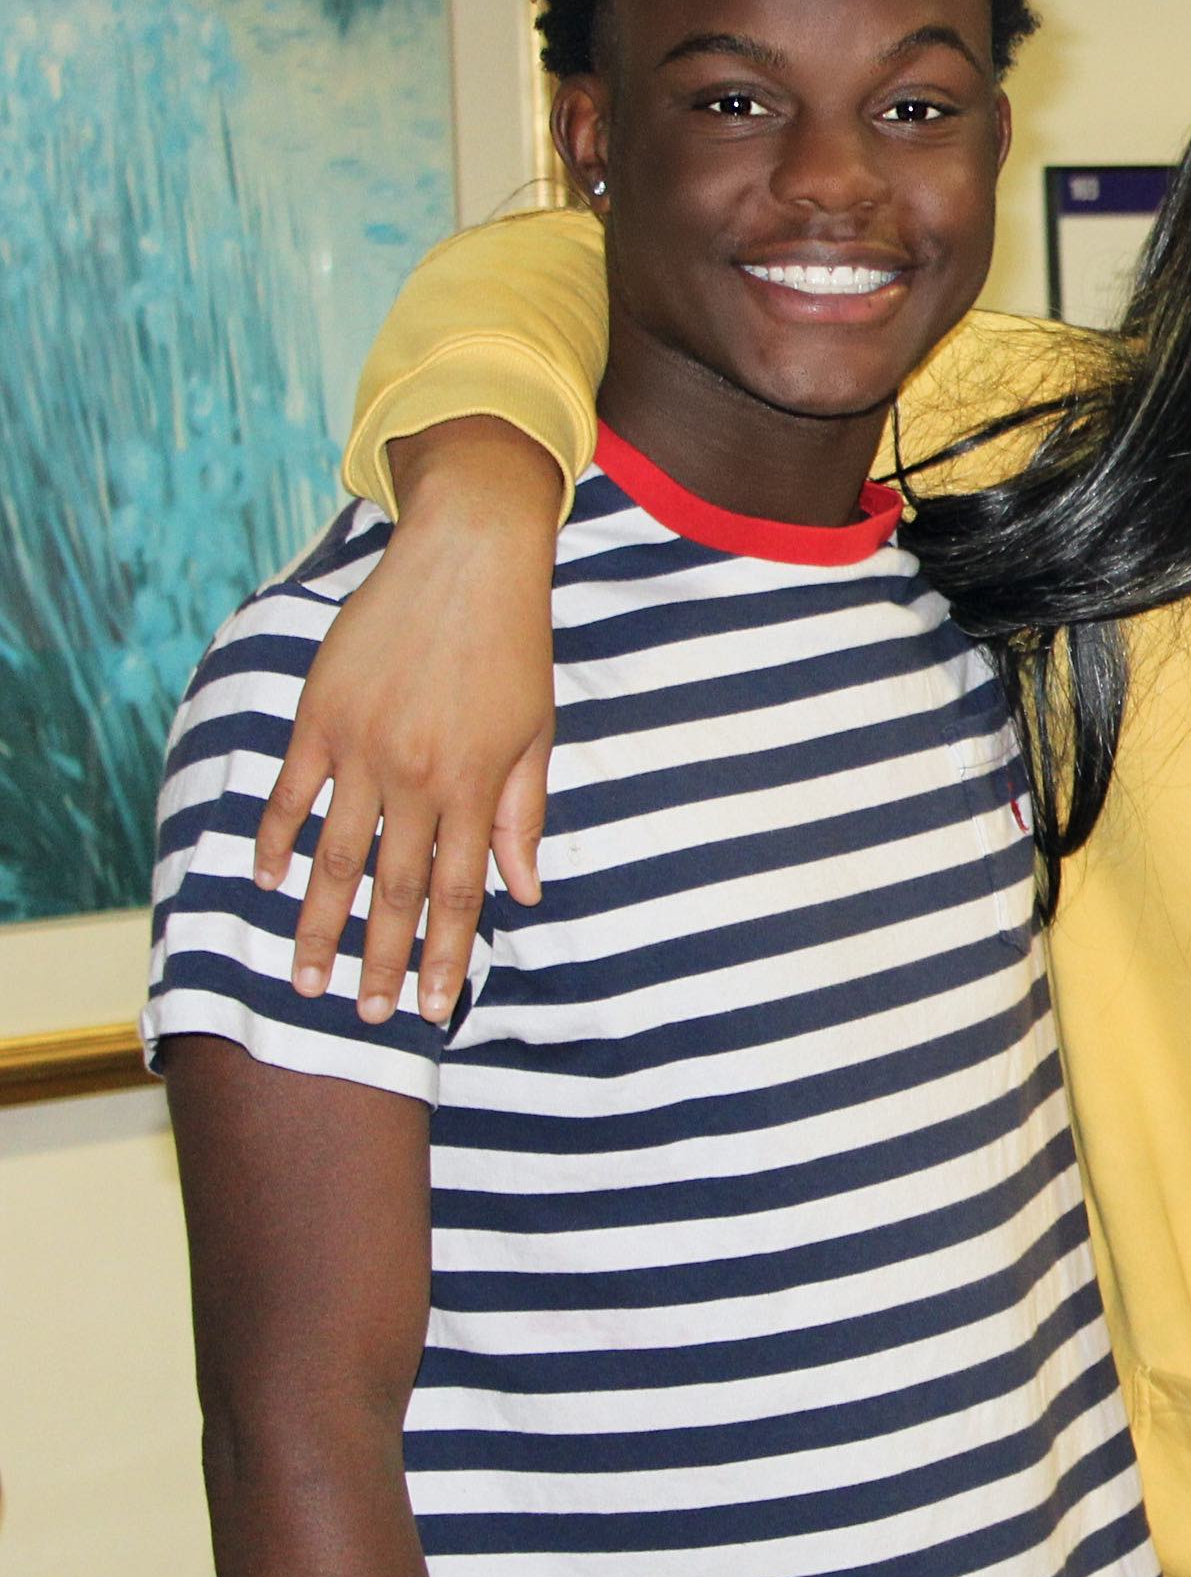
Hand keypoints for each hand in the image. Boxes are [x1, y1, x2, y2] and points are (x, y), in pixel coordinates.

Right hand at [253, 418, 560, 1023]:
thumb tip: (522, 891)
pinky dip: (277, 840)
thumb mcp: (536, 732)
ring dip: (319, 923)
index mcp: (475, 786)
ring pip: (334, 856)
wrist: (468, 558)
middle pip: (393, 890)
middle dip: (379, 961)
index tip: (430, 1008)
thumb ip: (521, 814)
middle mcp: (416, 776)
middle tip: (360, 1018)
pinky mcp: (318, 715)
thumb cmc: (514, 646)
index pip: (458, 894)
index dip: (443, 957)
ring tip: (306, 976)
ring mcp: (361, 747)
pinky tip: (269, 884)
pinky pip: (290, 792)